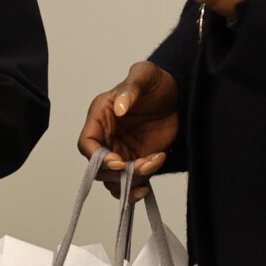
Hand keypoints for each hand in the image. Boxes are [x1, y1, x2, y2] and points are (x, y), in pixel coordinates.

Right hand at [77, 61, 178, 200]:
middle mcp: (107, 138)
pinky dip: (137, 190)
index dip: (98, 158)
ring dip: (131, 183)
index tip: (119, 163)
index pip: (87, 143)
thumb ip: (130, 88)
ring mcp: (122, 152)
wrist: (178, 94)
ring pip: (113, 181)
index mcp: (101, 117)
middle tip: (144, 165)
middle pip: (98, 169)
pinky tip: (148, 187)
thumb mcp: (144, 75)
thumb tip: (119, 108)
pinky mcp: (138, 162)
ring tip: (153, 164)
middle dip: (119, 174)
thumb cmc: (156, 82)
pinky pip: (130, 184)